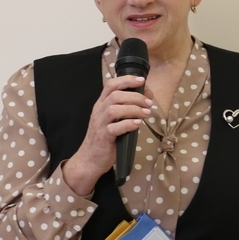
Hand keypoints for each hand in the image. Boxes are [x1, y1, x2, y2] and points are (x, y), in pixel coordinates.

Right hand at [63, 75, 152, 194]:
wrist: (89, 160)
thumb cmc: (104, 139)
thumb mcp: (114, 120)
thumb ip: (127, 108)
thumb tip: (146, 97)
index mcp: (101, 104)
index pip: (111, 85)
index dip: (126, 80)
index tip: (141, 80)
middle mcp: (99, 111)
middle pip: (115, 95)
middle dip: (135, 96)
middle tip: (149, 102)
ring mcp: (100, 124)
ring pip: (115, 109)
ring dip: (134, 109)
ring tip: (146, 113)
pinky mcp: (104, 137)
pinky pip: (115, 127)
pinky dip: (128, 124)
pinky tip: (137, 125)